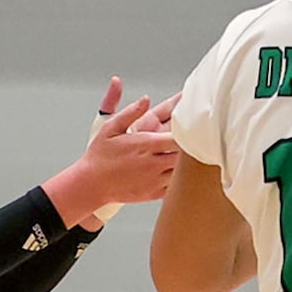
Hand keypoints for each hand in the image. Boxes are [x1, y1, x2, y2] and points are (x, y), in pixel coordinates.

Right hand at [47, 82, 179, 226]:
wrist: (91, 184)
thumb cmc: (99, 155)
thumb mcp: (110, 128)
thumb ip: (130, 112)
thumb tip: (146, 99)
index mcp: (145, 144)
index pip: (177, 137)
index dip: (188, 131)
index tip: (193, 125)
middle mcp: (152, 163)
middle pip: (185, 154)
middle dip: (192, 147)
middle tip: (199, 139)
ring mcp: (155, 180)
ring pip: (183, 171)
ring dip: (188, 164)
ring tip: (192, 155)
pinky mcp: (154, 193)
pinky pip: (176, 186)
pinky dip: (181, 179)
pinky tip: (181, 173)